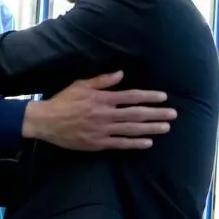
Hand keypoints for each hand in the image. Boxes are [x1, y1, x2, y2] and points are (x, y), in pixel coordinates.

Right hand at [22, 70, 176, 150]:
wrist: (45, 122)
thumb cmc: (62, 101)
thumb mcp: (79, 85)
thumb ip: (101, 81)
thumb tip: (120, 74)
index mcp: (101, 99)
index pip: (131, 97)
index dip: (149, 97)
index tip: (163, 97)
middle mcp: (105, 115)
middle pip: (136, 114)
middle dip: (156, 113)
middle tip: (173, 114)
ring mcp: (102, 130)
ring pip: (131, 129)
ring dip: (151, 128)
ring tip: (165, 127)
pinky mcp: (97, 143)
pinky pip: (120, 144)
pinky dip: (135, 143)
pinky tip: (147, 142)